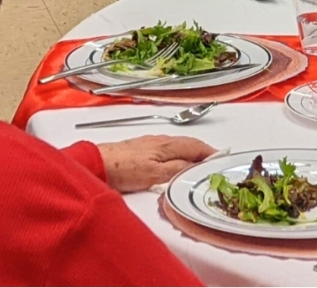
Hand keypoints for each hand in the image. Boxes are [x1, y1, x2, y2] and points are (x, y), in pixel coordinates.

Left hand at [97, 135, 216, 191]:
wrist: (95, 163)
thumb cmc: (123, 170)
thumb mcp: (154, 174)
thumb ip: (177, 169)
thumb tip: (195, 165)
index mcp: (168, 145)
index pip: (196, 146)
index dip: (211, 152)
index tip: (221, 159)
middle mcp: (161, 140)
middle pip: (188, 144)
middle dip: (203, 152)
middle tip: (213, 163)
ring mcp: (150, 144)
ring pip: (177, 147)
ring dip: (190, 153)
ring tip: (197, 165)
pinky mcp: (140, 149)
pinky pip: (167, 150)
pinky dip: (177, 155)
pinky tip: (174, 164)